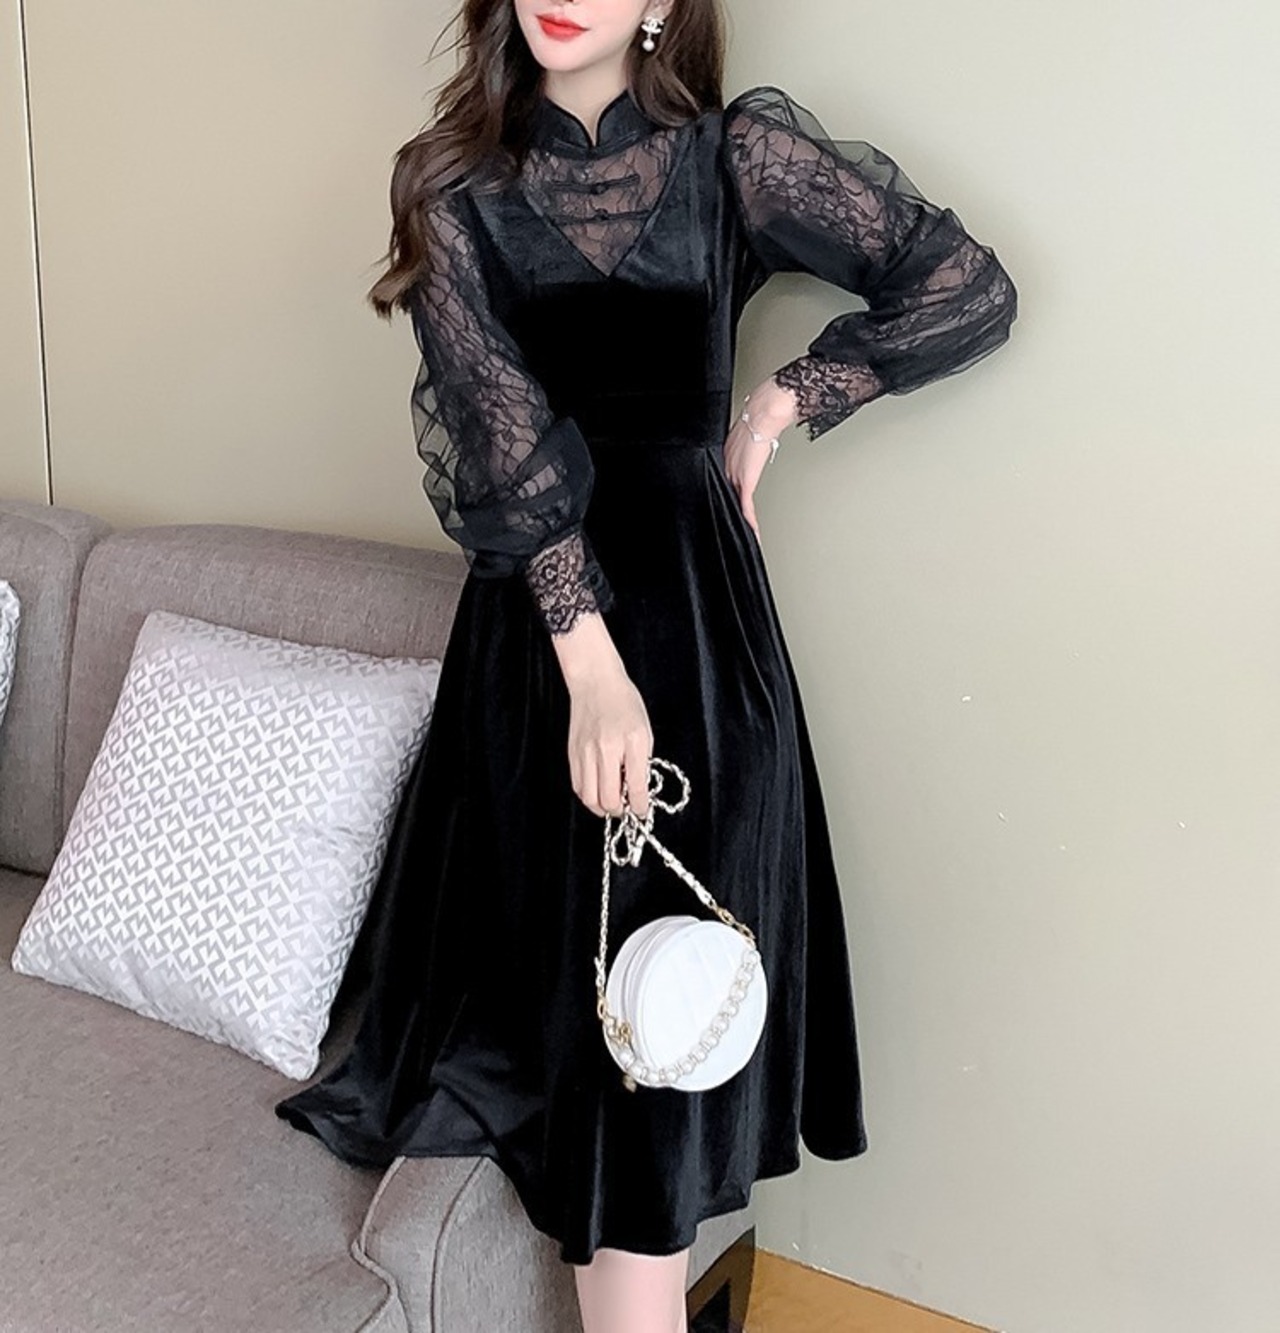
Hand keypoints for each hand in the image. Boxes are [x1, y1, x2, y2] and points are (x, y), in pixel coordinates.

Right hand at [565, 667, 652, 818]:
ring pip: (589, 798)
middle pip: (609, 799)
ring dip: (601, 807)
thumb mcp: (644, 730)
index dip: (640, 806)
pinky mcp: (572, 753)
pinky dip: (588, 795)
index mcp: (632, 742)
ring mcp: (586, 753)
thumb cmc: (623, 702)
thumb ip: (642, 761)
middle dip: (620, 811)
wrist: (595, 682)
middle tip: (626, 808)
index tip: (642, 810)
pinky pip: (577, 786)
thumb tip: (638, 790)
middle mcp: (607, 749)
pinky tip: (597, 790)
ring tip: (611, 803)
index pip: (637, 787)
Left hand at [724, 378, 797, 538]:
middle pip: (728, 496)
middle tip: (741, 527)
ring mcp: (734, 475)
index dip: (729, 496)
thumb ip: (750, 445)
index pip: (726, 483)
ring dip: (744, 520)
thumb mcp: (751, 434)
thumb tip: (759, 444)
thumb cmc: (760, 419)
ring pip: (736, 504)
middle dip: (733, 512)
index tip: (733, 508)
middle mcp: (727, 468)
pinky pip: (746, 506)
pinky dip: (750, 520)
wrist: (762, 415)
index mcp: (726, 458)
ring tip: (749, 534)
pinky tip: (753, 531)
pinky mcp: (745, 481)